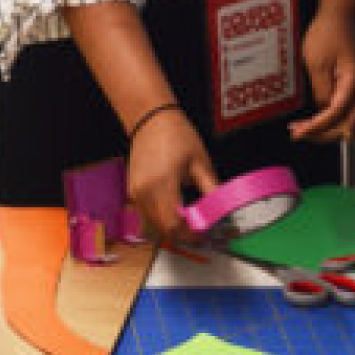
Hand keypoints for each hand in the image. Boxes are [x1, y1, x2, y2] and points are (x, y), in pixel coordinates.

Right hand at [126, 105, 218, 248]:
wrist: (150, 119)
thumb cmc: (178, 136)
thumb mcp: (201, 163)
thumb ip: (211, 190)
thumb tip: (223, 212)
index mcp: (162, 184)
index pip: (174, 224)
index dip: (190, 234)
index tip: (205, 233)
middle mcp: (144, 193)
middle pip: (163, 229)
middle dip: (183, 233)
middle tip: (201, 228)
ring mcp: (135, 193)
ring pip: (154, 224)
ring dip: (172, 226)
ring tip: (191, 218)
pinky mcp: (132, 191)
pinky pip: (147, 213)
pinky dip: (162, 217)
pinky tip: (177, 208)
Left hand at [291, 6, 354, 144]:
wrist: (339, 17)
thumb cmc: (328, 34)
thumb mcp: (317, 62)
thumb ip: (321, 90)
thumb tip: (323, 111)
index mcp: (353, 84)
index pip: (335, 115)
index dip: (316, 128)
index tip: (298, 134)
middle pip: (344, 126)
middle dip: (320, 134)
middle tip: (295, 133)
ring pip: (342, 122)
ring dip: (322, 129)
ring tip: (298, 128)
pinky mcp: (349, 91)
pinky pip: (339, 113)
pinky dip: (324, 120)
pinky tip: (308, 120)